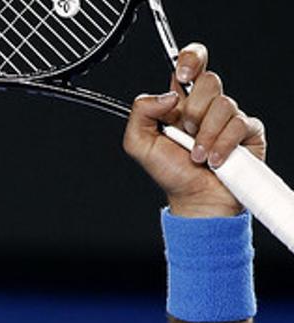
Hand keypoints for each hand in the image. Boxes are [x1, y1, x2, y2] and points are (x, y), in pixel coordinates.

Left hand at [122, 43, 265, 217]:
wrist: (195, 198)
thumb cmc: (170, 173)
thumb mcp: (139, 143)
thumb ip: (140, 113)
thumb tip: (167, 95)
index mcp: (180, 101)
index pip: (191, 62)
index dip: (191, 59)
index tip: (183, 76)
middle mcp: (207, 105)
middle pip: (209, 80)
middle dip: (193, 111)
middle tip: (186, 133)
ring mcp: (229, 116)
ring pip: (224, 104)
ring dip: (206, 135)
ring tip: (197, 155)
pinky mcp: (248, 130)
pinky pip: (239, 125)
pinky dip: (222, 146)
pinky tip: (214, 160)